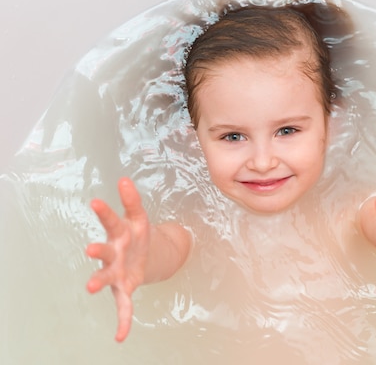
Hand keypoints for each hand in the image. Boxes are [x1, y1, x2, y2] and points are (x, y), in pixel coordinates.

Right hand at [86, 177, 150, 341]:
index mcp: (119, 233)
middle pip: (104, 251)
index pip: (111, 220)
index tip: (95, 202)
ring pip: (106, 277)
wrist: (145, 256)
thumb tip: (125, 179)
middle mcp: (113, 253)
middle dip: (98, 251)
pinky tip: (121, 336)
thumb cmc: (138, 235)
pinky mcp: (124, 288)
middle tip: (89, 250)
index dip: (105, 212)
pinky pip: (123, 305)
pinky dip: (123, 320)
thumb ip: (133, 201)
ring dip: (98, 281)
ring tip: (90, 287)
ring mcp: (116, 271)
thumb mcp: (139, 217)